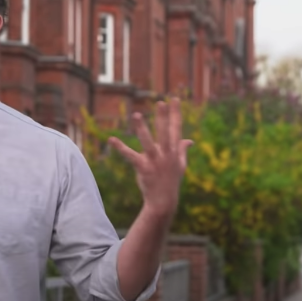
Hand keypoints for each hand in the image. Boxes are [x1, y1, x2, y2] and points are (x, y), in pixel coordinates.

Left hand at [108, 98, 192, 218]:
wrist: (164, 201)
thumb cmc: (171, 181)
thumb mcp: (181, 165)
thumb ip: (183, 150)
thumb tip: (190, 140)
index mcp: (175, 151)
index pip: (176, 129)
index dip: (175, 114)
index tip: (173, 99)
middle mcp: (167, 155)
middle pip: (165, 133)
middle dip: (163, 117)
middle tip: (160, 102)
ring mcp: (155, 162)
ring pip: (148, 142)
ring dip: (142, 129)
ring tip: (136, 115)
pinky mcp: (143, 168)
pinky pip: (130, 156)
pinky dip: (120, 148)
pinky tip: (111, 139)